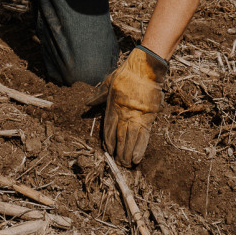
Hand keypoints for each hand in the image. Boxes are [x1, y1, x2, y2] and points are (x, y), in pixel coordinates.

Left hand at [89, 47, 166, 165]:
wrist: (144, 69)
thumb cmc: (125, 75)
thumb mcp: (108, 83)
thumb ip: (98, 96)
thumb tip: (87, 104)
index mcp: (113, 106)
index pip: (109, 129)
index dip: (108, 141)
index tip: (108, 151)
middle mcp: (124, 114)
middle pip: (120, 137)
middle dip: (118, 152)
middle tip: (118, 163)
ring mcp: (137, 117)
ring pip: (131, 140)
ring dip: (127, 153)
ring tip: (126, 164)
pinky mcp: (149, 118)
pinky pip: (144, 137)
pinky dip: (140, 148)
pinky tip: (137, 158)